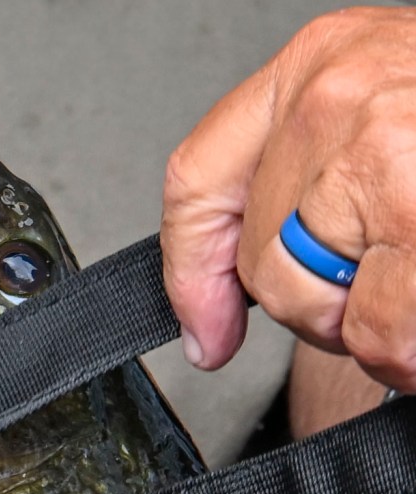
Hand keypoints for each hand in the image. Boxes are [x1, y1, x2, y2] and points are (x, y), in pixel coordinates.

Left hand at [162, 7, 415, 390]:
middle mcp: (347, 99)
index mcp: (323, 65)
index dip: (192, 273)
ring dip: (389, 333)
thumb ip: (307, 188)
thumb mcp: (389, 114)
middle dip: (332, 306)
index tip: (207, 333)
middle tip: (403, 278)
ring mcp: (396, 156)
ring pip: (332, 314)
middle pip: (268, 269)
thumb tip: (212, 329)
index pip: (199, 181)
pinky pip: (391, 335)